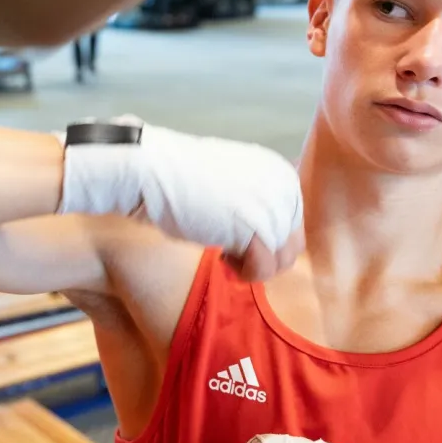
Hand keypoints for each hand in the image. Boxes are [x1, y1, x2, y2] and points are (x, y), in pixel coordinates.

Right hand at [60, 119, 304, 279]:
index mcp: (279, 172)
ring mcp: (274, 207)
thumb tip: (268, 244)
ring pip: (282, 260)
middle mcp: (284, 187)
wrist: (149, 169)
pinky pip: (264, 268)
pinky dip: (243, 273)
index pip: (291, 223)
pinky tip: (220, 259)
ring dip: (253, 268)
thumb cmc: (177, 180)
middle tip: (228, 254)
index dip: (264, 241)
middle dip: (261, 257)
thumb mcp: (227, 187)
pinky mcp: (258, 229)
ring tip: (224, 257)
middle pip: (292, 244)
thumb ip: (253, 205)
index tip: (232, 240)